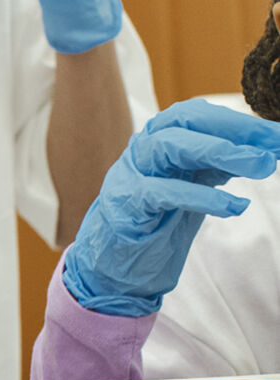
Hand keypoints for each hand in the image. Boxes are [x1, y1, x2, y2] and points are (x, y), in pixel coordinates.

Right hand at [63, 99, 279, 315]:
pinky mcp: (123, 205)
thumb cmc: (156, 220)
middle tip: (273, 145)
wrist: (115, 264)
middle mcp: (142, 149)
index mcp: (159, 140)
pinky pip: (160, 192)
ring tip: (260, 164)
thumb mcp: (193, 185)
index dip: (240, 122)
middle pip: (183, 120)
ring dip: (218, 151)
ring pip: (168, 146)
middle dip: (233, 129)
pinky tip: (233, 205)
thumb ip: (218, 166)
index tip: (276, 135)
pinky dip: (200, 196)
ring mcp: (129, 174)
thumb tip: (263, 151)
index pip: (199, 115)